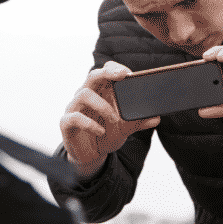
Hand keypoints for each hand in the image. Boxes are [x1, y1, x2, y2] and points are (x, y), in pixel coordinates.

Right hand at [60, 61, 160, 179]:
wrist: (90, 155)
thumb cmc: (105, 135)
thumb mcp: (124, 129)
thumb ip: (138, 122)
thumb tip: (156, 117)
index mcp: (99, 92)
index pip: (104, 70)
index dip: (115, 68)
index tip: (129, 74)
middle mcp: (85, 95)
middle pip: (92, 75)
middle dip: (107, 73)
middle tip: (122, 76)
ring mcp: (74, 108)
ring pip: (84, 94)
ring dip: (103, 106)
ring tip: (115, 119)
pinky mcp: (66, 123)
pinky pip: (74, 117)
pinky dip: (90, 124)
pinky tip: (100, 132)